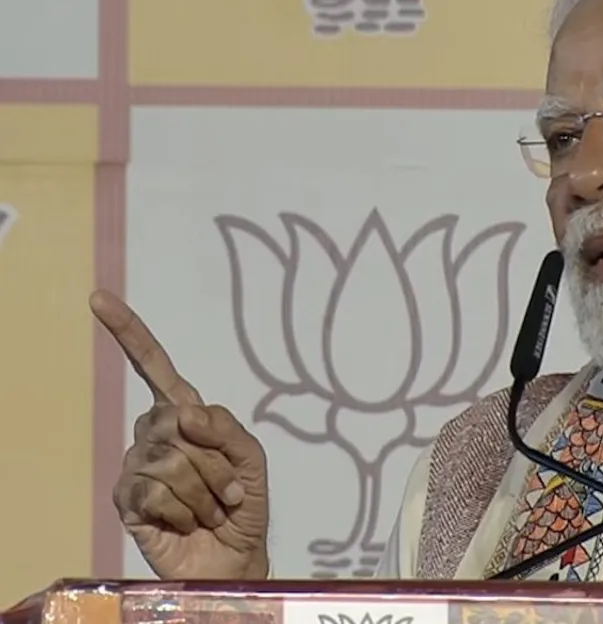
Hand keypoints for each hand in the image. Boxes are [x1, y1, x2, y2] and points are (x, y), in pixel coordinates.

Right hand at [92, 290, 270, 578]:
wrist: (234, 556)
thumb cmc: (242, 503)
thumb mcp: (251, 458)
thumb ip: (226, 428)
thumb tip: (184, 413)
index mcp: (182, 413)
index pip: (153, 367)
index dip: (128, 333)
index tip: (99, 299)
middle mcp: (153, 433)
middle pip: (178, 423)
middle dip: (215, 461)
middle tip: (227, 490)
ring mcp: (136, 465)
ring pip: (170, 460)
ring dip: (204, 492)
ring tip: (210, 508)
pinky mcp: (127, 499)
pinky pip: (157, 492)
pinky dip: (185, 510)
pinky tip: (187, 522)